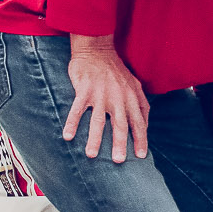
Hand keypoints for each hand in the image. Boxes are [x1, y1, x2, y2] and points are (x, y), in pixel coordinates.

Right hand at [64, 35, 148, 161]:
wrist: (97, 50)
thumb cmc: (116, 70)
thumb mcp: (135, 85)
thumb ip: (141, 104)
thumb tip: (145, 125)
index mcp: (132, 97)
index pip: (139, 122)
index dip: (140, 139)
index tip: (140, 156)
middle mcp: (118, 97)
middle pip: (120, 124)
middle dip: (120, 143)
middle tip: (119, 161)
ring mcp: (101, 94)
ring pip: (98, 120)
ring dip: (94, 138)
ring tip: (91, 155)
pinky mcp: (85, 90)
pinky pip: (77, 109)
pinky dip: (72, 122)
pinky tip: (67, 136)